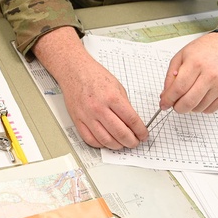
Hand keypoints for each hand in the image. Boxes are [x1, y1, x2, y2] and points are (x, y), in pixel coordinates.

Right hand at [34, 27, 147, 148]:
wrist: (74, 71)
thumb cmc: (95, 76)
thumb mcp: (117, 86)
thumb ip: (125, 106)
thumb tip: (132, 123)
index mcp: (112, 98)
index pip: (131, 120)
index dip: (140, 131)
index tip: (143, 135)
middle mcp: (99, 108)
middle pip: (120, 133)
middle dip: (131, 141)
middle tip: (135, 142)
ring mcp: (87, 115)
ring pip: (105, 140)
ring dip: (118, 146)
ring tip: (123, 144)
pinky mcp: (77, 120)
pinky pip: (90, 139)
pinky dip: (101, 144)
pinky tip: (107, 141)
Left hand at [160, 32, 217, 112]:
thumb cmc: (203, 50)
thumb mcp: (180, 56)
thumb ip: (170, 76)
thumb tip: (165, 96)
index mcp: (195, 64)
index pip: (179, 88)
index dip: (169, 99)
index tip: (163, 104)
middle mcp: (210, 75)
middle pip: (189, 101)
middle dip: (177, 108)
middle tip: (174, 105)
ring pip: (199, 108)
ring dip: (189, 108)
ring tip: (188, 97)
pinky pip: (211, 110)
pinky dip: (201, 108)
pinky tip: (199, 98)